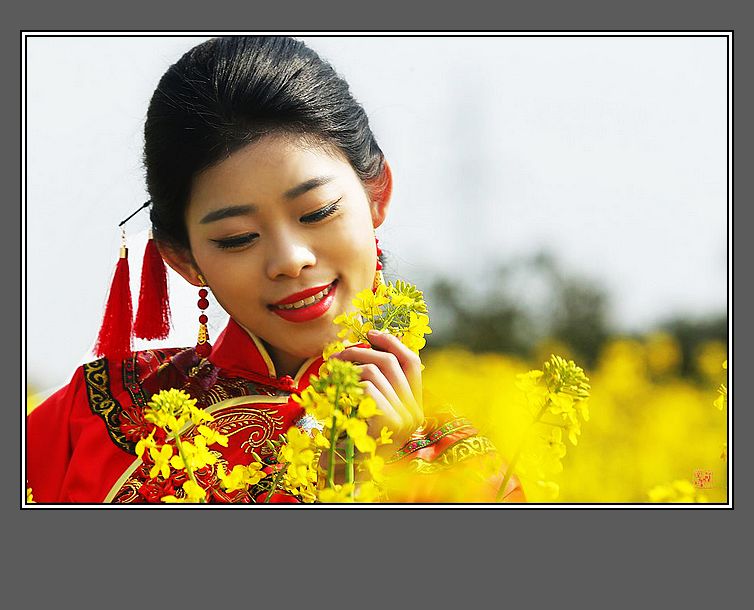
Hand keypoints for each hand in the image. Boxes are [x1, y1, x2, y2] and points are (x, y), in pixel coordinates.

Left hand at [330, 329, 423, 457]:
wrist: (344, 474)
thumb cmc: (351, 439)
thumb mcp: (369, 408)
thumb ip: (377, 383)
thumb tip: (369, 343)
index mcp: (415, 406)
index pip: (412, 362)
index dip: (392, 342)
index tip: (370, 333)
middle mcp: (414, 412)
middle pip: (390, 362)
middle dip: (360, 351)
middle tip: (336, 355)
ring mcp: (404, 418)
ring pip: (373, 372)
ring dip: (347, 368)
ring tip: (330, 375)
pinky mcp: (388, 423)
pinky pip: (366, 388)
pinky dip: (347, 386)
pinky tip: (337, 395)